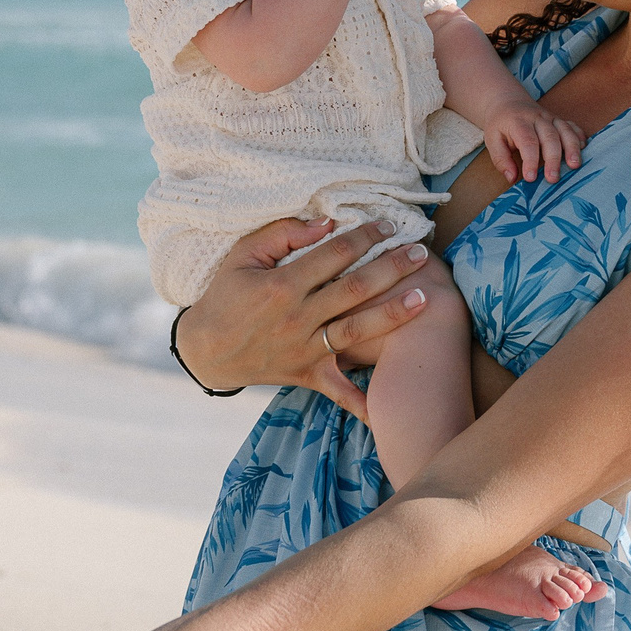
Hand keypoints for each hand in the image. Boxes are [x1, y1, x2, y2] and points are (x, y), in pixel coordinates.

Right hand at [175, 216, 435, 420]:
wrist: (205, 350)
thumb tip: (326, 223)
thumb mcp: (244, 256)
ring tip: (424, 298)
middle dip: (391, 269)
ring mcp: (304, 349)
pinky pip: (338, 391)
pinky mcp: (307, 374)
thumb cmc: (226, 296)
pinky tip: (390, 406)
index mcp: (282, 286)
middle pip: (354, 289)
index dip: (364, 236)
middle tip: (420, 253)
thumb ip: (283, 234)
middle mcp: (297, 318)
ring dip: (392, 314)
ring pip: (356, 331)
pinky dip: (363, 402)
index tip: (388, 225)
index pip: (334, 254)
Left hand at [482, 100, 584, 184]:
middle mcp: (537, 118)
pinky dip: (579, 137)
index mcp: (518, 122)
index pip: (528, 141)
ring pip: (564, 131)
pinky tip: (583, 149)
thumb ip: (501, 160)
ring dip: (571, 148)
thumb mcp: (492, 140)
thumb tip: (512, 178)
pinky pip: (572, 126)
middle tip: (553, 178)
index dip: (530, 160)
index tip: (531, 178)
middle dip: (553, 158)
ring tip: (575, 165)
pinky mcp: (559, 120)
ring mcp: (550, 117)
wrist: (507, 101)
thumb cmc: (500, 125)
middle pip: (549, 137)